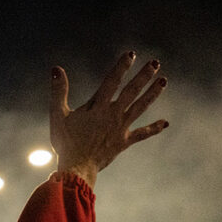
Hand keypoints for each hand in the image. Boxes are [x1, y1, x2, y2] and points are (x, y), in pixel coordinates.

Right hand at [50, 51, 167, 187]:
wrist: (77, 168)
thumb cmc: (65, 142)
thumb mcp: (57, 114)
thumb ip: (58, 91)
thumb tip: (56, 68)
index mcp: (97, 107)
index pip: (112, 81)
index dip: (121, 67)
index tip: (131, 54)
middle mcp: (113, 114)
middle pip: (131, 91)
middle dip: (143, 76)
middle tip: (155, 63)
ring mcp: (120, 128)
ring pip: (140, 107)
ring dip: (152, 94)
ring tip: (163, 81)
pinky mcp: (124, 141)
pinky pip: (142, 134)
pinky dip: (153, 128)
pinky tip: (165, 123)